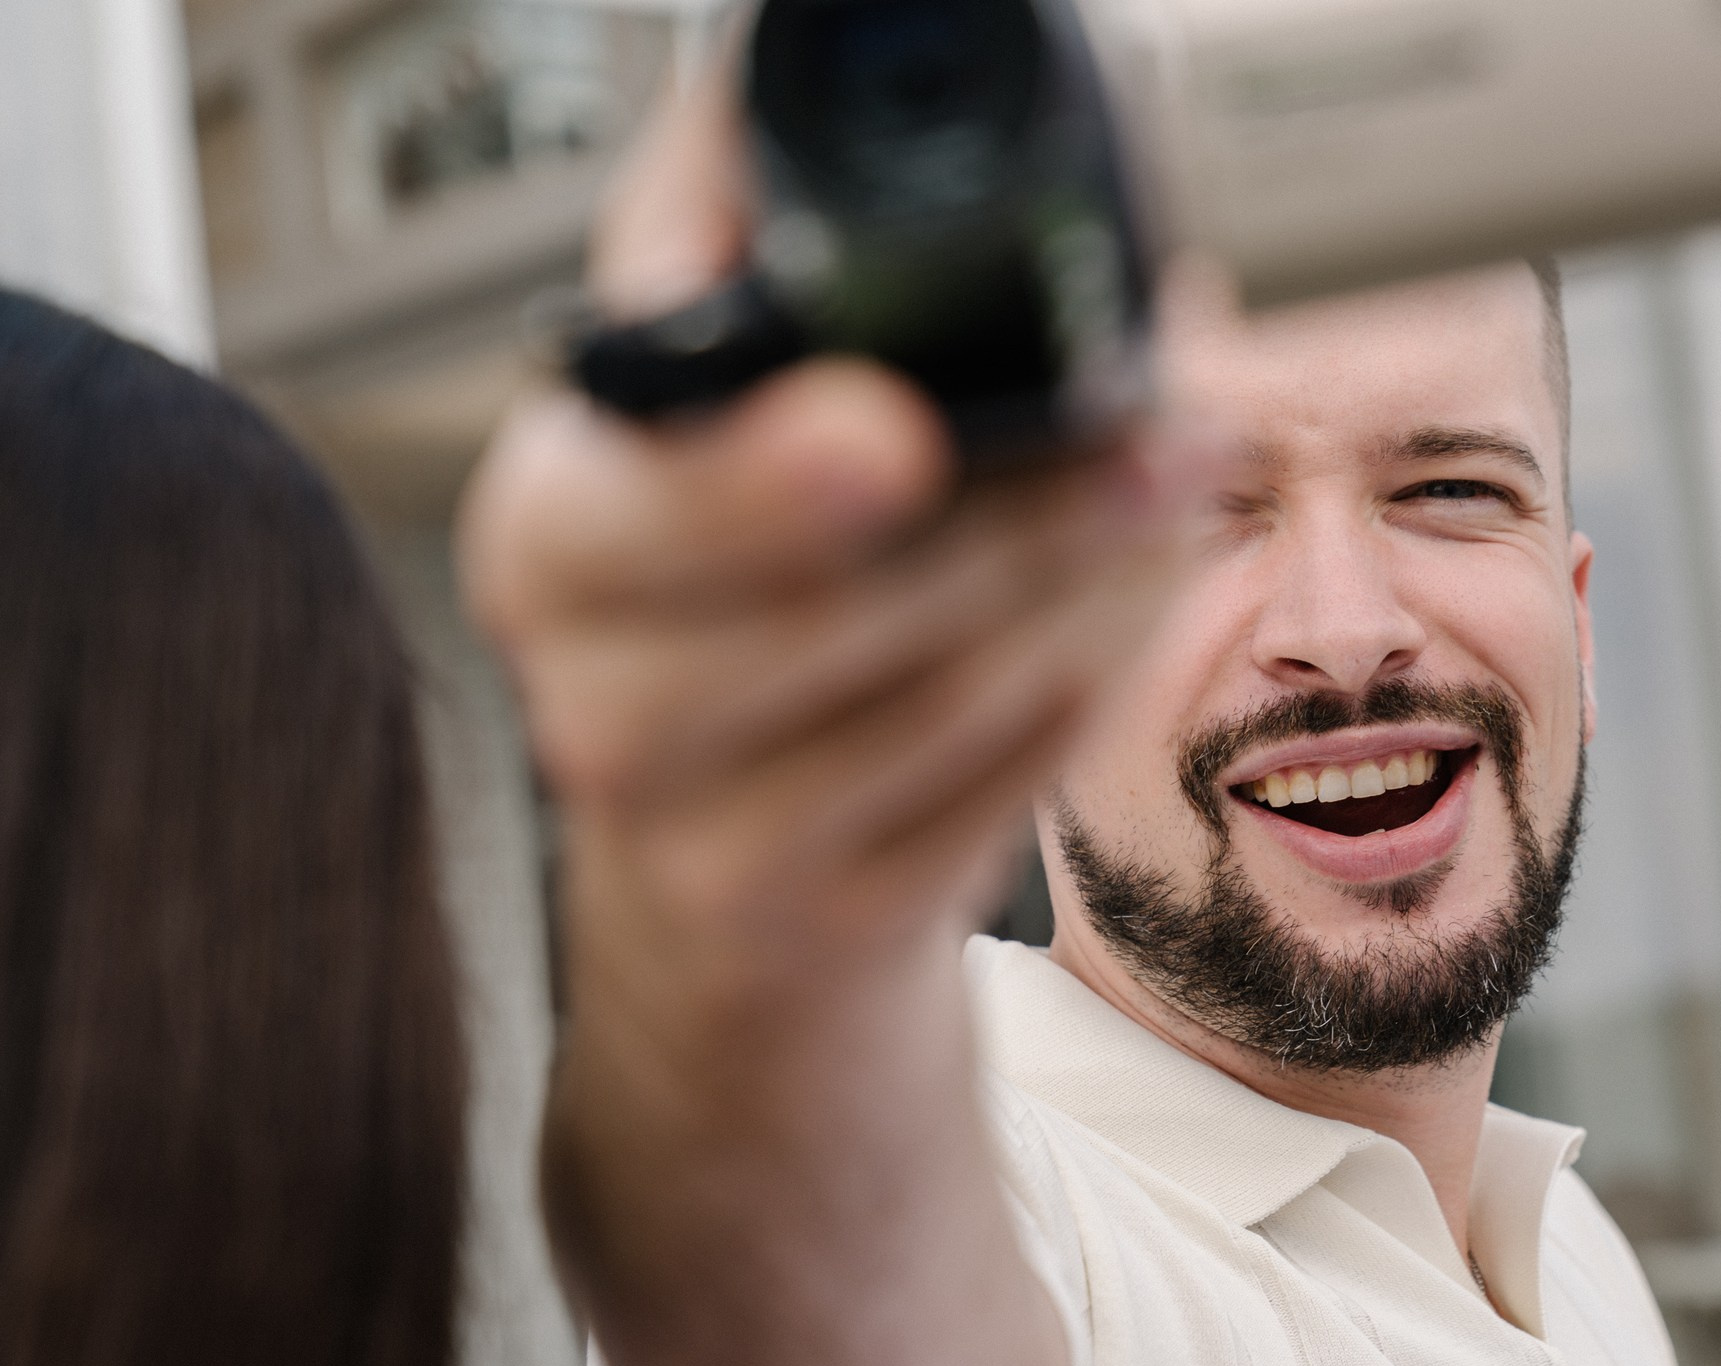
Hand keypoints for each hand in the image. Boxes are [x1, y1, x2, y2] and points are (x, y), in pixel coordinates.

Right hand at [461, 69, 1207, 1017]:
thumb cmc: (722, 595)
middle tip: (1159, 433)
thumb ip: (733, 236)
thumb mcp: (690, 408)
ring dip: (1089, 581)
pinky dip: (1085, 685)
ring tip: (1169, 486)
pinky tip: (1122, 600)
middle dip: (1022, 515)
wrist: (715, 870)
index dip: (769, 473)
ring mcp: (701, 837)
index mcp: (551, 535)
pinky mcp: (820, 924)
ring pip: (940, 695)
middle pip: (828, 612)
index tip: (895, 434)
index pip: (643, 504)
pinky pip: (996, 793)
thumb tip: (795, 54)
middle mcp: (597, 700)